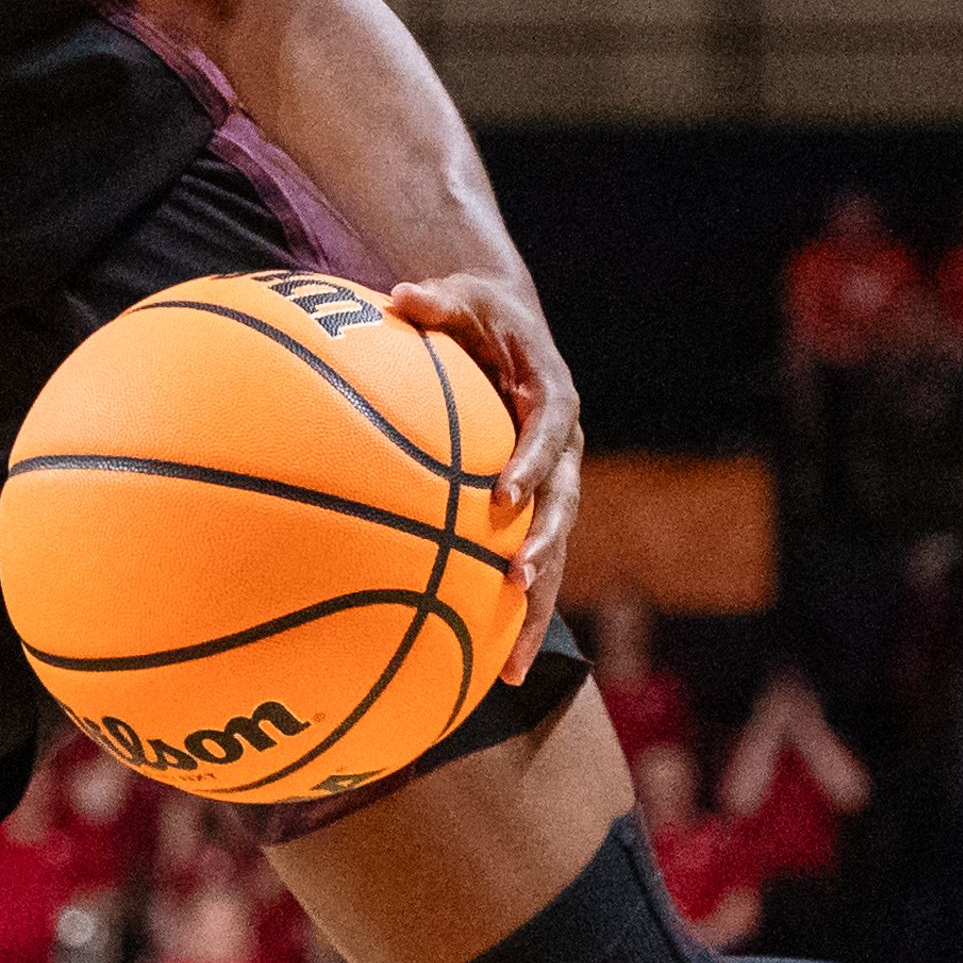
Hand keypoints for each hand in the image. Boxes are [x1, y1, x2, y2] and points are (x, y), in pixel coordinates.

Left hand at [384, 269, 586, 678]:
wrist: (510, 329)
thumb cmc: (479, 313)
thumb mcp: (461, 297)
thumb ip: (435, 302)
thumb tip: (399, 295)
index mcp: (552, 397)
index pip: (549, 432)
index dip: (531, 465)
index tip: (505, 495)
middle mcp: (561, 449)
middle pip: (562, 506)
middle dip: (543, 546)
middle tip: (516, 579)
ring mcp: (551, 486)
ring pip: (553, 552)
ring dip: (535, 606)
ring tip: (514, 666)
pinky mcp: (533, 511)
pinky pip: (528, 563)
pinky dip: (512, 612)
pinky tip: (489, 667)